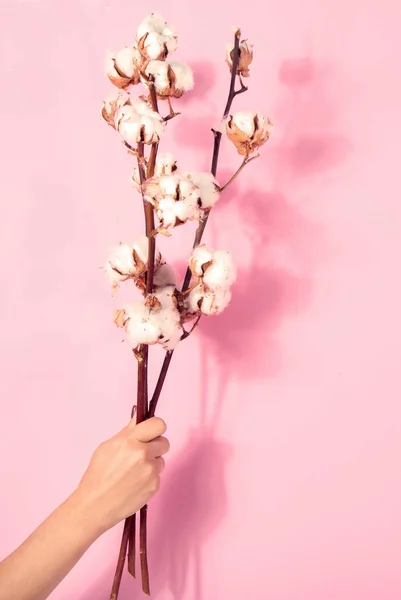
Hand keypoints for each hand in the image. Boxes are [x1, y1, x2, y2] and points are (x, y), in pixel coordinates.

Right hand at [74, 417, 169, 533]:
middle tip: (140, 453)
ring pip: (161, 459)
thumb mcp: (107, 447)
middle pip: (164, 442)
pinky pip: (157, 475)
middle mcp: (144, 455)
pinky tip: (134, 483)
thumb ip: (127, 432)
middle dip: (154, 445)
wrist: (95, 506)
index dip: (155, 428)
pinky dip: (149, 477)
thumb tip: (138, 417)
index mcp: (131, 441)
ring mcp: (151, 471)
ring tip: (133, 471)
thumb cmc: (97, 475)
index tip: (150, 432)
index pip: (159, 424)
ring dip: (152, 462)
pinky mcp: (154, 486)